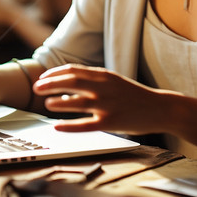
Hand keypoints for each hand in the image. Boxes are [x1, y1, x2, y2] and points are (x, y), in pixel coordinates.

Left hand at [33, 64, 167, 134]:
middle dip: (50, 84)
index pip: (73, 70)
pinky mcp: (110, 122)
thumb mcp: (115, 82)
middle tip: (36, 88)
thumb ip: (93, 83)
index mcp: (104, 75)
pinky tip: (57, 126)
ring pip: (75, 101)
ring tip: (47, 103)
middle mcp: (104, 87)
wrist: (160, 108)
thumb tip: (66, 89)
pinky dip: (68, 125)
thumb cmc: (135, 96)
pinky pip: (84, 124)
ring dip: (58, 102)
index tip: (42, 78)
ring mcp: (107, 104)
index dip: (54, 74)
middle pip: (71, 82)